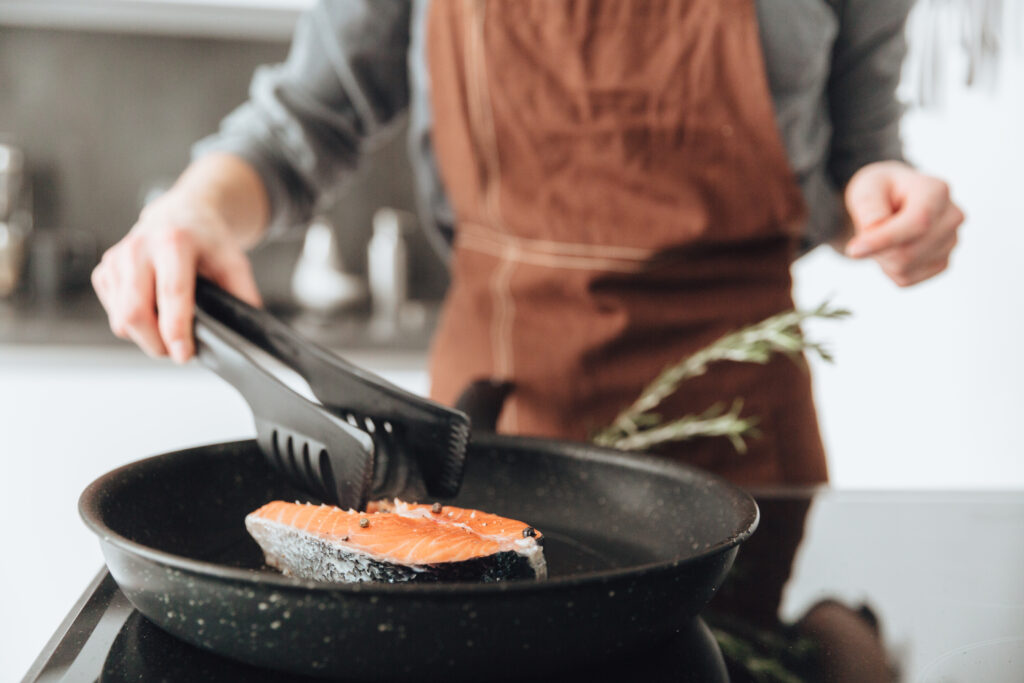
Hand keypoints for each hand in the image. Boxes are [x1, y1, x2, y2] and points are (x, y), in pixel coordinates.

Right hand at [92, 190, 261, 362]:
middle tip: (178, 352)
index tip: (184, 355)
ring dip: (145, 337)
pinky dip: (132, 325)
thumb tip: (247, 330)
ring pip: (121, 319)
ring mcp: (117, 259)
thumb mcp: (234, 261)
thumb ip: (242, 294)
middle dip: (156, 343)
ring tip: (168, 332)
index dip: (176, 330)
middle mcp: (139, 248)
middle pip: (135, 312)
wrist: (181, 215)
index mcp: (174, 242)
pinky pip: (113, 314)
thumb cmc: (206, 240)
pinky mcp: (104, 271)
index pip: (171, 293)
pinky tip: (153, 314)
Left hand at [842, 161, 963, 286]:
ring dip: (881, 258)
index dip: (885, 240)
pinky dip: (889, 269)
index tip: (854, 250)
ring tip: (882, 236)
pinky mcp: (941, 263)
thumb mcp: (866, 188)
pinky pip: (906, 279)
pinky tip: (891, 248)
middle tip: (867, 232)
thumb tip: (872, 229)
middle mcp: (951, 217)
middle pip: (908, 252)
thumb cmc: (882, 191)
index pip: (918, 222)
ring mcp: (950, 242)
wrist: (894, 199)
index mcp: (936, 191)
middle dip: (877, 249)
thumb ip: (868, 207)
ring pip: (905, 269)